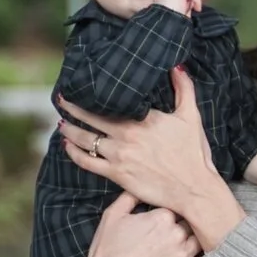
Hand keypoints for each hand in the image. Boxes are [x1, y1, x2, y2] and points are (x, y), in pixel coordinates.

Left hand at [60, 66, 244, 251]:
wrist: (194, 189)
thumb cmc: (194, 154)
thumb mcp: (191, 117)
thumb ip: (184, 89)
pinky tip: (67, 146)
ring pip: (86, 139)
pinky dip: (74, 153)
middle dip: (73, 108)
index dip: (94, 94)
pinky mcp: (117, 175)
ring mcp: (120, 156)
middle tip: (62, 100)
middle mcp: (127, 135)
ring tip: (62, 123)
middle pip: (91, 118)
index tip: (82, 86)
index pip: (111, 102)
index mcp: (143, 118)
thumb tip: (177, 67)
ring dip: (70, 130)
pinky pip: (87, 162)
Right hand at [66, 194, 200, 256]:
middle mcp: (177, 233)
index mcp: (163, 215)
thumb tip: (142, 186)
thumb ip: (130, 196)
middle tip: (181, 228)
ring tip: (190, 241)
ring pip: (200, 240)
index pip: (181, 205)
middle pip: (193, 222)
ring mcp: (183, 254)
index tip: (175, 211)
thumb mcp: (112, 215)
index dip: (178, 208)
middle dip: (188, 223)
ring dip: (196, 239)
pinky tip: (196, 256)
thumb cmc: (107, 251)